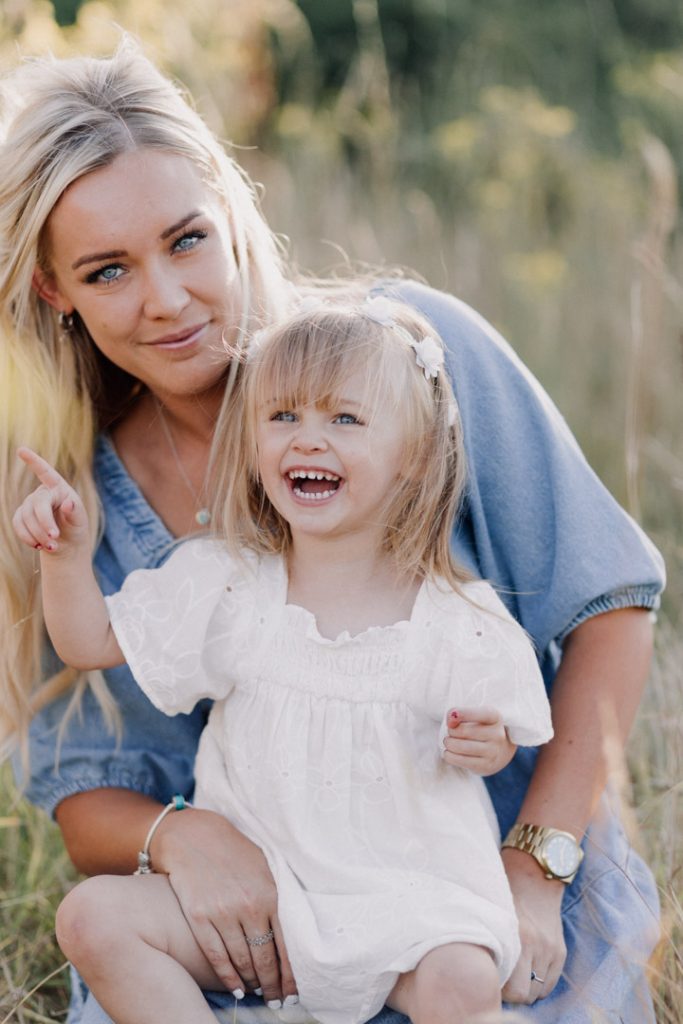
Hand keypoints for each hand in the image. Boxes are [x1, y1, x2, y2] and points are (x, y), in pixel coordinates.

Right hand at [12, 447, 88, 553]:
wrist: (66, 543)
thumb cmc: (75, 527)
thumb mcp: (80, 520)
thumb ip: (75, 511)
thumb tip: (68, 503)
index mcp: (58, 488)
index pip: (46, 472)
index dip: (34, 461)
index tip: (21, 450)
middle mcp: (42, 493)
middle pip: (37, 504)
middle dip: (45, 522)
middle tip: (55, 537)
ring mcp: (29, 504)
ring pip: (26, 517)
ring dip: (38, 534)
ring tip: (52, 547)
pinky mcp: (20, 517)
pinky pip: (18, 525)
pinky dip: (27, 538)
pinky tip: (38, 546)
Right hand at [154, 807, 297, 1006]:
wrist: (194, 836)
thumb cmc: (233, 851)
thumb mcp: (264, 867)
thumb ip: (277, 896)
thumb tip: (293, 929)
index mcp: (270, 894)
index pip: (286, 944)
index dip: (290, 973)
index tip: (293, 991)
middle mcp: (248, 907)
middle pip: (264, 958)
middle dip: (272, 984)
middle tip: (277, 999)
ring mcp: (222, 913)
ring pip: (241, 960)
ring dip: (251, 981)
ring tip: (258, 992)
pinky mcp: (199, 918)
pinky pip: (216, 956)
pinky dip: (227, 976)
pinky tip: (235, 987)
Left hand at [442, 706, 516, 775]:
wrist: (501, 751)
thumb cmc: (482, 728)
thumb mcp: (477, 715)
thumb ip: (462, 713)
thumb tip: (450, 721)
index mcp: (495, 717)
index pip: (480, 714)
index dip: (464, 713)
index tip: (451, 715)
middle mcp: (497, 735)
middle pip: (464, 731)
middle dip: (451, 731)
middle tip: (450, 731)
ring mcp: (493, 752)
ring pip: (461, 747)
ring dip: (449, 743)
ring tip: (448, 742)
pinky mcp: (486, 766)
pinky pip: (461, 761)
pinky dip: (449, 756)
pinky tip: (449, 752)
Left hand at [501, 847, 565, 1004]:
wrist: (533, 875)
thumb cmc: (504, 893)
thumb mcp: (491, 915)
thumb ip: (490, 945)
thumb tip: (482, 974)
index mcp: (516, 937)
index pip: (511, 989)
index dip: (499, 990)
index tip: (491, 978)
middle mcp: (535, 946)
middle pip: (524, 994)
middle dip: (512, 993)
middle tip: (501, 980)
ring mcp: (550, 949)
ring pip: (538, 992)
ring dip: (526, 988)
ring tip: (515, 974)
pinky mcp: (560, 951)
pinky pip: (550, 983)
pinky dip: (539, 983)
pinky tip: (528, 970)